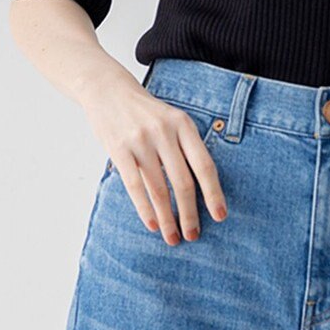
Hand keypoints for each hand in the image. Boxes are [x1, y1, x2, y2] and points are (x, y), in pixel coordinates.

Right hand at [80, 78, 227, 245]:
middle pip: (183, 182)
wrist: (108, 90)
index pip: (204, 165)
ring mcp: (141, 141)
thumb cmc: (146, 112)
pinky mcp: (119, 150)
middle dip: (190, 214)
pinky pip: (135, 187)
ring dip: (168, 218)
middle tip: (194, 235)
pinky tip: (153, 225)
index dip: (214, 193)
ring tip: (173, 238)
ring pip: (159, 189)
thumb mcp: (173, 119)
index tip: (220, 216)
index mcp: (184, 124)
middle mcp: (164, 132)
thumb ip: (186, 147)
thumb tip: (202, 189)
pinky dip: (146, 210)